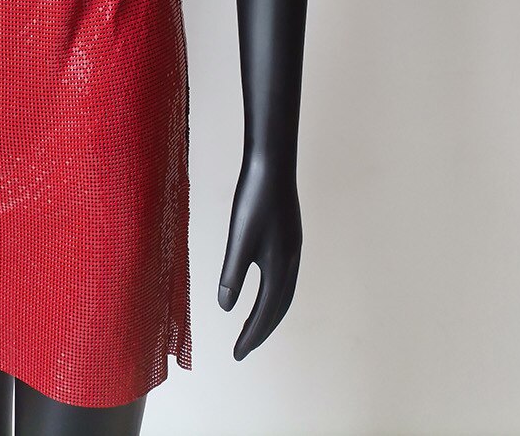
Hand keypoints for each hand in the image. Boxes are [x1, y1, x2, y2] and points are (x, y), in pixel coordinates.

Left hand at [217, 153, 302, 358]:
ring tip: (251, 326)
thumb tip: (226, 308)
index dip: (251, 336)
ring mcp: (293, 250)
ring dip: (269, 314)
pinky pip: (284, 279)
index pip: (265, 313)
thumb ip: (233, 274)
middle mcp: (291, 263)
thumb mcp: (239, 238)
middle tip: (243, 349)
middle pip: (279, 309)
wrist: (273, 163)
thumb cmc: (254, 199)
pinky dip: (274, 294)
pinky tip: (263, 288)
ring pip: (284, 294)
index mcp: (279, 267)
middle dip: (261, 331)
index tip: (237, 356)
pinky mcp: (289, 238)